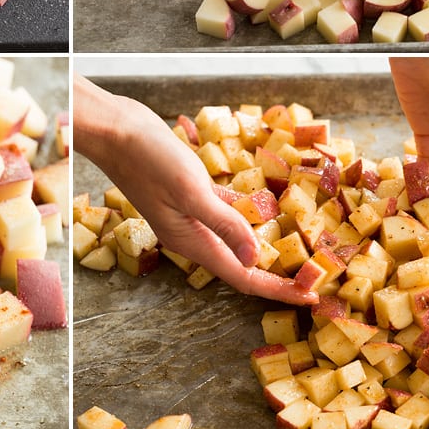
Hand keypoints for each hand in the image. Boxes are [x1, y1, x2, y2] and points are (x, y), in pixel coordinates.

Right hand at [74, 75, 316, 304]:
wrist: (115, 130)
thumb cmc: (148, 158)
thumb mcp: (190, 191)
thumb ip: (224, 223)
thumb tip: (256, 258)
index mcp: (192, 240)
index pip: (242, 276)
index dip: (277, 289)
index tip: (309, 298)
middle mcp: (193, 233)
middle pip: (242, 264)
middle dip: (277, 275)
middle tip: (313, 278)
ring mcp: (191, 213)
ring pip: (236, 239)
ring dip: (265, 247)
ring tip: (297, 250)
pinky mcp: (191, 193)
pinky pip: (226, 212)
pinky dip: (246, 216)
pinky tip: (264, 210)